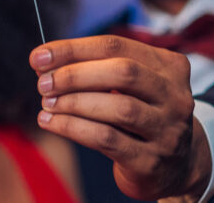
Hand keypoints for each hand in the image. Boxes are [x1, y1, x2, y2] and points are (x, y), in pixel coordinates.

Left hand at [30, 36, 210, 199]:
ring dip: (73, 102)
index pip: (115, 46)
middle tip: (43, 83)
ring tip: (46, 103)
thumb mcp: (130, 86)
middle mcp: (175, 96)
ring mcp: (168, 130)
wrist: (176, 167)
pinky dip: (72, 127)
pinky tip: (50, 122)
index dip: (72, 49)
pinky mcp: (152, 161)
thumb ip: (95, 68)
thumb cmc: (139, 116)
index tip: (38, 56)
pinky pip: (107, 139)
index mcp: (169, 67)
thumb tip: (44, 61)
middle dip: (74, 75)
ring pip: (118, 107)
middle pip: (123, 72)